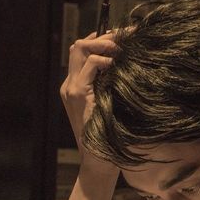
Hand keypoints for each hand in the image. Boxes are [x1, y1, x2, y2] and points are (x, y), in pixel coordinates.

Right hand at [60, 31, 118, 175]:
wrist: (98, 162)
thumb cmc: (109, 138)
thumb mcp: (111, 108)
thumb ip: (111, 89)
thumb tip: (129, 71)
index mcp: (75, 88)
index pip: (82, 52)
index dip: (100, 41)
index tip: (121, 40)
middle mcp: (70, 85)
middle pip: (79, 45)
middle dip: (103, 36)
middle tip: (125, 38)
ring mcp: (72, 88)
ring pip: (81, 48)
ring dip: (104, 43)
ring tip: (122, 48)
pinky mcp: (78, 93)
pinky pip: (91, 63)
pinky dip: (106, 58)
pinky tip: (118, 65)